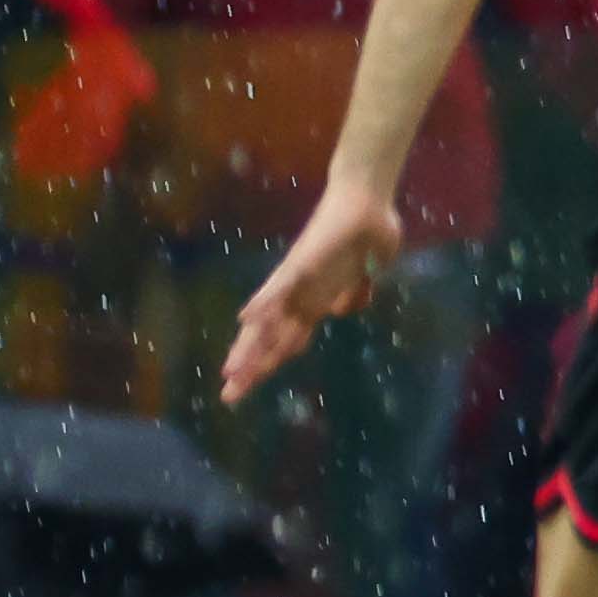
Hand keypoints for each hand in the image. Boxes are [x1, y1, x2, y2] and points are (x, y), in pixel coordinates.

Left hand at [221, 175, 404, 398]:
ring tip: (231, 372)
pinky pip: (281, 283)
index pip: (285, 339)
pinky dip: (264, 301)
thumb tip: (345, 308)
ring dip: (251, 346)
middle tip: (229, 397)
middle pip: (270, 338)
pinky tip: (246, 317)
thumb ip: (353, 292)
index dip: (265, 363)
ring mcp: (299, 279)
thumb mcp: (365, 275)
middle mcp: (300, 295)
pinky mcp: (303, 261)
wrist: (368, 198)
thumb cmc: (366, 233)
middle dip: (251, 368)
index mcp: (314, 301)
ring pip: (269, 319)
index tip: (244, 389)